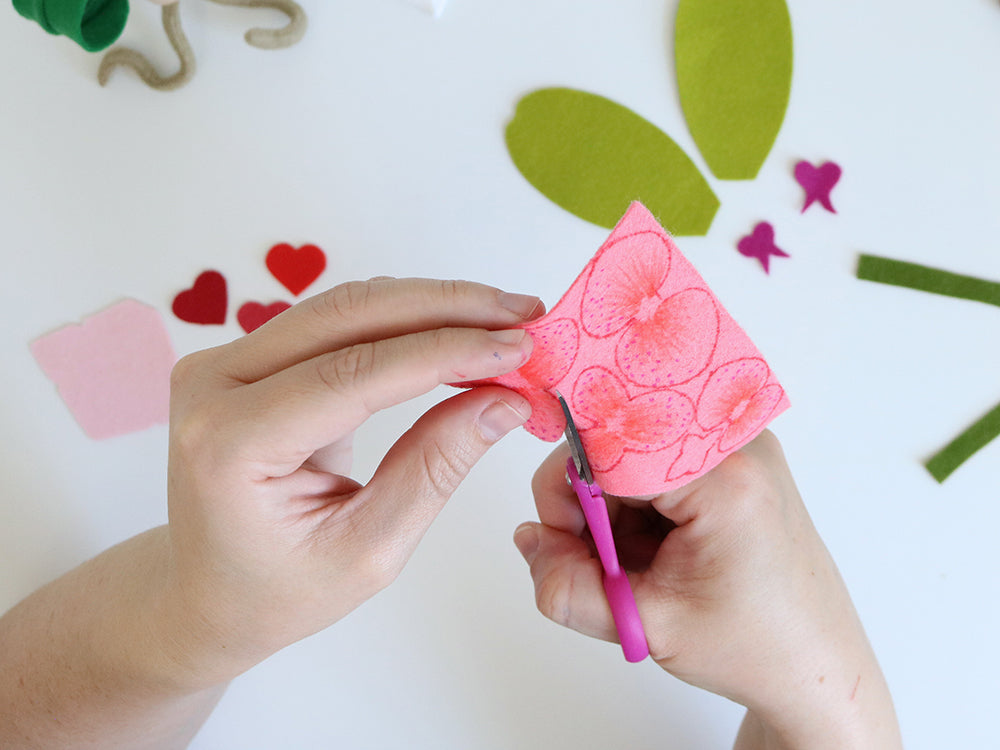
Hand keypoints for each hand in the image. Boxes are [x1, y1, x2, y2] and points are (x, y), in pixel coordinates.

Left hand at [161, 278, 541, 685]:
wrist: (205, 592)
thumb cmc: (278, 591)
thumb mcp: (369, 550)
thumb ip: (434, 468)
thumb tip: (505, 400)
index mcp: (231, 443)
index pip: (355, 373)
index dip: (446, 352)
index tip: (520, 345)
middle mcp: (214, 383)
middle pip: (348, 315)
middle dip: (448, 308)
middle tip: (525, 315)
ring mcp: (225, 362)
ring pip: (345, 307)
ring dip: (432, 307)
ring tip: (505, 320)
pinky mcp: (248, 356)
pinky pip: (336, 323)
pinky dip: (404, 322)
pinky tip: (458, 331)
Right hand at [515, 432, 901, 748]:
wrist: (816, 665)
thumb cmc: (755, 646)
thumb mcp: (648, 624)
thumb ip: (568, 587)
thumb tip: (526, 541)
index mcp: (725, 476)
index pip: (609, 448)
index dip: (571, 493)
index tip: (563, 542)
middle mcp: (737, 443)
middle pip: (618, 448)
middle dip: (589, 509)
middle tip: (600, 569)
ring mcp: (738, 449)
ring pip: (630, 459)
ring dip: (613, 514)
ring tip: (640, 569)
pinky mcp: (732, 463)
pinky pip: (654, 468)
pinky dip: (636, 511)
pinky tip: (654, 553)